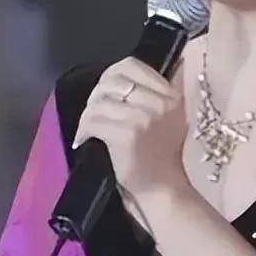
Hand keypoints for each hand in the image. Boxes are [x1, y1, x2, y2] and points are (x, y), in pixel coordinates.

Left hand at [72, 56, 189, 202]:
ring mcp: (144, 118)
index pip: (133, 66)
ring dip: (88, 115)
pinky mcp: (127, 135)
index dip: (112, 76)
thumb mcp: (168, 118)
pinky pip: (94, 121)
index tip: (106, 92)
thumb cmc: (162, 155)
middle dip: (97, 95)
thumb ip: (153, 95)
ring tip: (88, 127)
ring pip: (100, 102)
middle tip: (94, 112)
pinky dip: (84, 130)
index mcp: (171, 96)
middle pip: (113, 81)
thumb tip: (118, 77)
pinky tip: (84, 139)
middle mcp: (160, 103)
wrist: (163, 189)